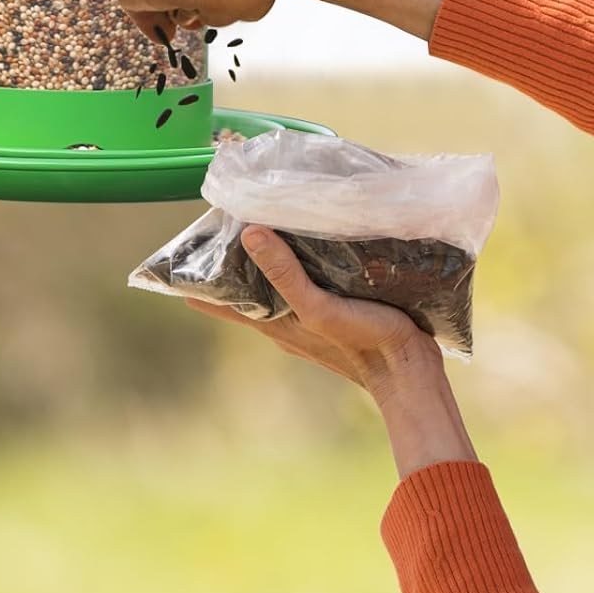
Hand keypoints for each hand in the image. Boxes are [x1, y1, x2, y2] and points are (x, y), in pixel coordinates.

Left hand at [184, 226, 438, 389]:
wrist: (408, 373)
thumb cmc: (362, 341)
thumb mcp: (318, 307)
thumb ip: (286, 274)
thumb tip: (250, 234)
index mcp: (271, 323)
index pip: (215, 302)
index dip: (198, 277)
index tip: (185, 245)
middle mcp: (281, 323)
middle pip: (239, 291)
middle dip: (227, 261)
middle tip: (219, 220)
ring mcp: (306, 319)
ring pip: (269, 287)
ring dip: (259, 260)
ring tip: (255, 221)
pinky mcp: (331, 313)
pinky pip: (298, 285)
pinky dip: (290, 265)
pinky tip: (303, 245)